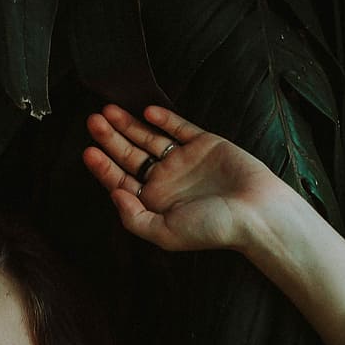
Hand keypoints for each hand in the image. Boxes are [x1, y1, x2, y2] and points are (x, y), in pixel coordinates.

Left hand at [82, 104, 283, 253]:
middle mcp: (165, 180)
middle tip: (93, 121)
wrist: (256, 213)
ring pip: (149, 138)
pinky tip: (146, 112)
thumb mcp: (164, 233)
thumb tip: (113, 194)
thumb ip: (133, 217)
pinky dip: (164, 118)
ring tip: (109, 111)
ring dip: (129, 125)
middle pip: (129, 155)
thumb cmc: (212, 229)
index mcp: (153, 203)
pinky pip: (179, 127)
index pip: (120, 181)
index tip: (88, 151)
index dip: (103, 167)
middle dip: (110, 139)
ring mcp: (183, 160)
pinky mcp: (204, 144)